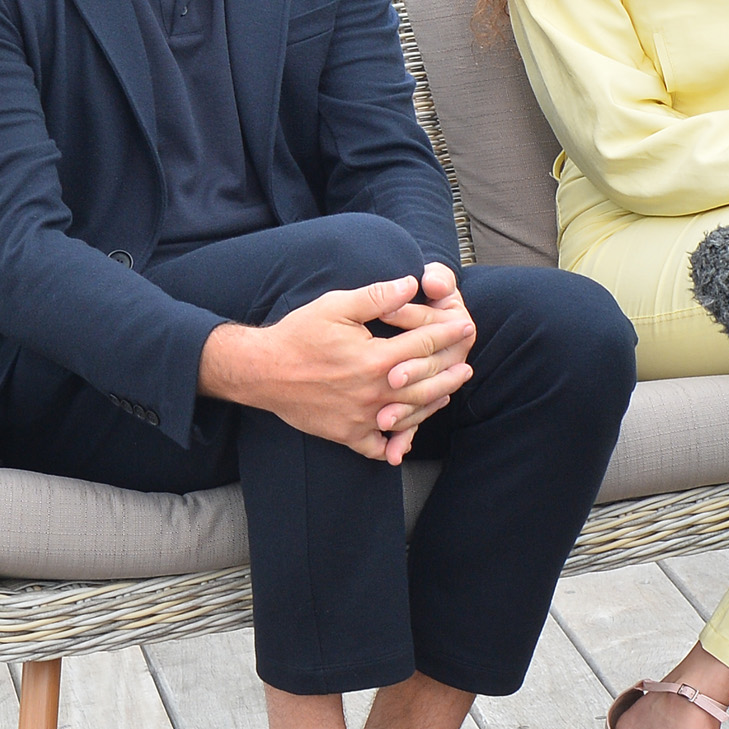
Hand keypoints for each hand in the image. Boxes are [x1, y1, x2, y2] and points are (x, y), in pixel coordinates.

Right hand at [199, 273, 475, 463]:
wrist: (262, 371)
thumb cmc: (299, 334)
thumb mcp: (336, 306)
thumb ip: (377, 296)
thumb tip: (411, 283)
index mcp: (376, 358)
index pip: (425, 345)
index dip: (448, 333)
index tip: (465, 326)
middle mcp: (375, 391)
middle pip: (427, 384)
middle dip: (450, 372)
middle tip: (466, 365)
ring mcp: (363, 417)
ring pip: (410, 415)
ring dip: (433, 404)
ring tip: (447, 394)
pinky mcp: (348, 435)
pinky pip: (379, 445)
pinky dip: (396, 444)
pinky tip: (405, 438)